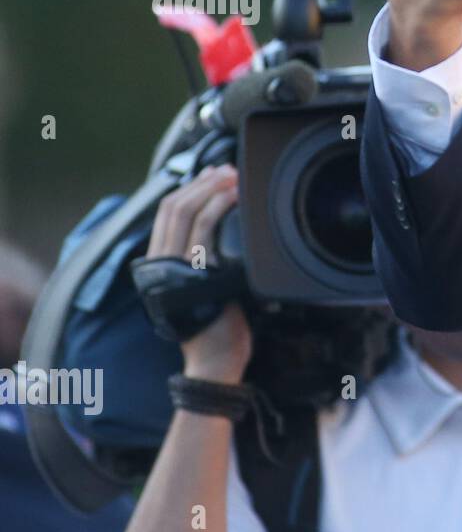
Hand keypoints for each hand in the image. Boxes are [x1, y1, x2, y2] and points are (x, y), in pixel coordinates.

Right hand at [145, 165, 251, 384]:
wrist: (214, 361)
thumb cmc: (214, 329)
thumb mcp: (200, 290)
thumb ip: (200, 264)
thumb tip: (218, 235)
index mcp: (158, 267)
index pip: (166, 215)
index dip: (187, 188)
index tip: (209, 174)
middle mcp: (160, 264)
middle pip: (174, 207)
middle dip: (201, 182)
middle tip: (225, 170)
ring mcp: (175, 267)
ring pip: (186, 212)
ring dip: (210, 188)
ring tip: (231, 177)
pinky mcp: (194, 272)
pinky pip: (204, 229)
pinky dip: (218, 206)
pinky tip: (233, 197)